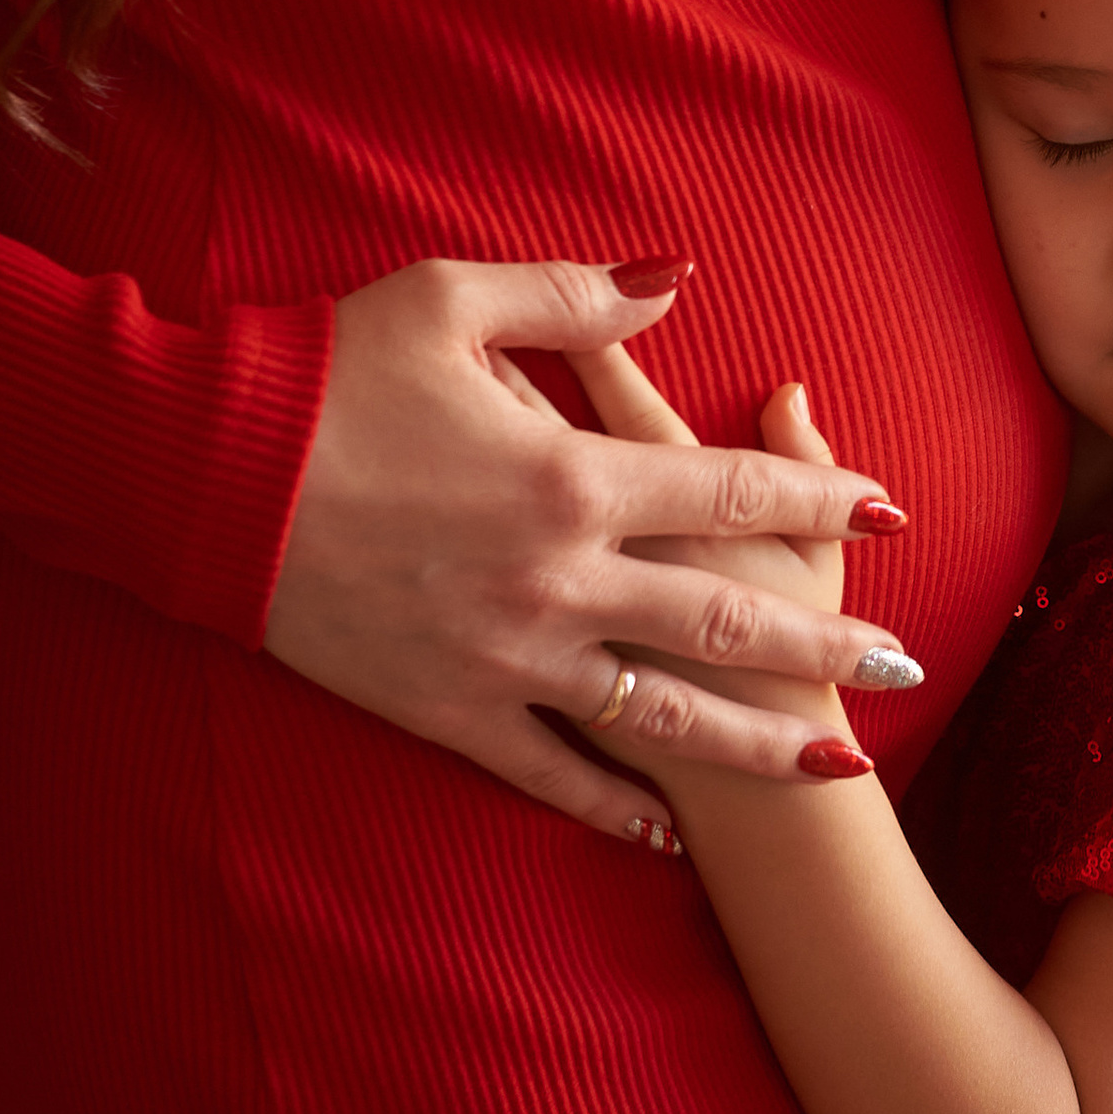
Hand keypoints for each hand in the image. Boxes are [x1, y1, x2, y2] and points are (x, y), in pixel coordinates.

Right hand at [262, 257, 914, 841]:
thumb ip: (579, 297)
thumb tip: (678, 280)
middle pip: (727, 617)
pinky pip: (551, 772)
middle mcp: (558, 575)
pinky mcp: (447, 708)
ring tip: (839, 767)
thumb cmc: (327, 371)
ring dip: (759, 743)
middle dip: (829, 643)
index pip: (732, 492)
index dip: (820, 501)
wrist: (201, 473)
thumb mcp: (454, 300)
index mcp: (572, 474)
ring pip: (664, 716)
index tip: (894, 513)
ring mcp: (507, 654)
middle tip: (911, 663)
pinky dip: (617, 806)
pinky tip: (673, 833)